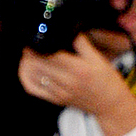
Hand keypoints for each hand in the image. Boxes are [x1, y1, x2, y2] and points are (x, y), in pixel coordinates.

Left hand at [18, 34, 135, 135]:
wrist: (110, 104)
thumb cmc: (106, 80)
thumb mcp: (98, 58)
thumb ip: (82, 44)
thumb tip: (70, 30)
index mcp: (77, 68)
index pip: (50, 56)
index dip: (37, 47)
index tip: (33, 39)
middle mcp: (66, 81)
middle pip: (38, 66)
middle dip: (29, 55)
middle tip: (28, 46)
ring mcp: (59, 92)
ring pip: (33, 77)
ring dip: (25, 65)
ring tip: (26, 56)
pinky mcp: (55, 100)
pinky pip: (34, 90)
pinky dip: (26, 79)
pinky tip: (25, 71)